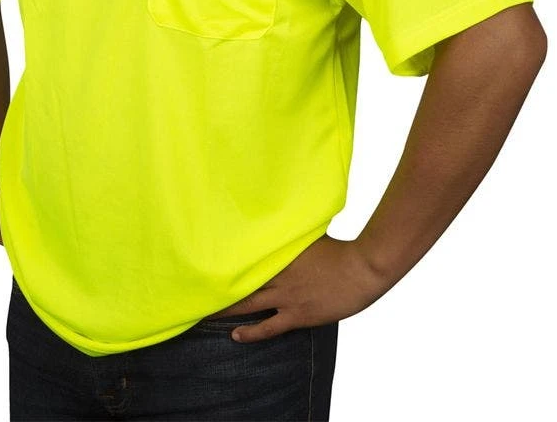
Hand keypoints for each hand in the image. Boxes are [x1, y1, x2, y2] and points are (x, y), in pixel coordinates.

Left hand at [216, 234, 386, 342]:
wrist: (361, 270)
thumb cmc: (339, 249)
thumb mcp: (310, 235)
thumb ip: (290, 233)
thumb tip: (276, 220)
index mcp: (279, 254)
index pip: (243, 256)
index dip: (222, 259)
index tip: (202, 257)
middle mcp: (278, 275)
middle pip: (239, 282)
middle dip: (217, 287)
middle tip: (196, 289)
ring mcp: (286, 297)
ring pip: (247, 305)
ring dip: (225, 310)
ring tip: (204, 313)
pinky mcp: (297, 315)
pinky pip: (268, 327)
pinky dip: (250, 333)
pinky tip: (235, 336)